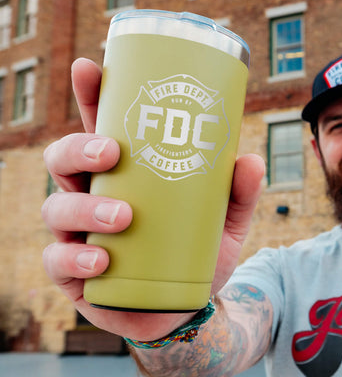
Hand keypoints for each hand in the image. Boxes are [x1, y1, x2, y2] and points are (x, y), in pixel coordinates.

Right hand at [42, 58, 263, 340]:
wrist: (187, 309)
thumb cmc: (197, 253)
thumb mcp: (224, 220)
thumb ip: (238, 192)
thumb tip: (249, 159)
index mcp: (124, 175)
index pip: (99, 128)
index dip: (89, 96)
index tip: (90, 67)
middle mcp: (92, 197)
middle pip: (64, 159)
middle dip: (78, 147)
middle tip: (111, 151)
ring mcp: (78, 236)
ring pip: (58, 208)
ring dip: (83, 207)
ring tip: (121, 216)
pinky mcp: (76, 275)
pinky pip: (60, 262)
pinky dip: (78, 259)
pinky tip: (102, 260)